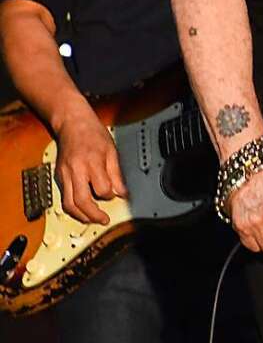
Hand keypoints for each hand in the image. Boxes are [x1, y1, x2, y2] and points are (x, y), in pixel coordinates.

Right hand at [54, 106, 128, 224]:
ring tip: (92, 219)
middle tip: (103, 220)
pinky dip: (73, 207)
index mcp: (92, 162)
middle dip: (93, 215)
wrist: (72, 122)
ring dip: (80, 216)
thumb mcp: (111, 150)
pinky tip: (82, 209)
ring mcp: (64, 174)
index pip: (102, 188)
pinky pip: (63, 197)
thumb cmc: (92, 133)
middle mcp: (76, 170)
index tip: (115, 195)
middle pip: (81, 201)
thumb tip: (122, 192)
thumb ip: (116, 174)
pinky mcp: (59, 176)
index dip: (110, 195)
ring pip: (68, 204)